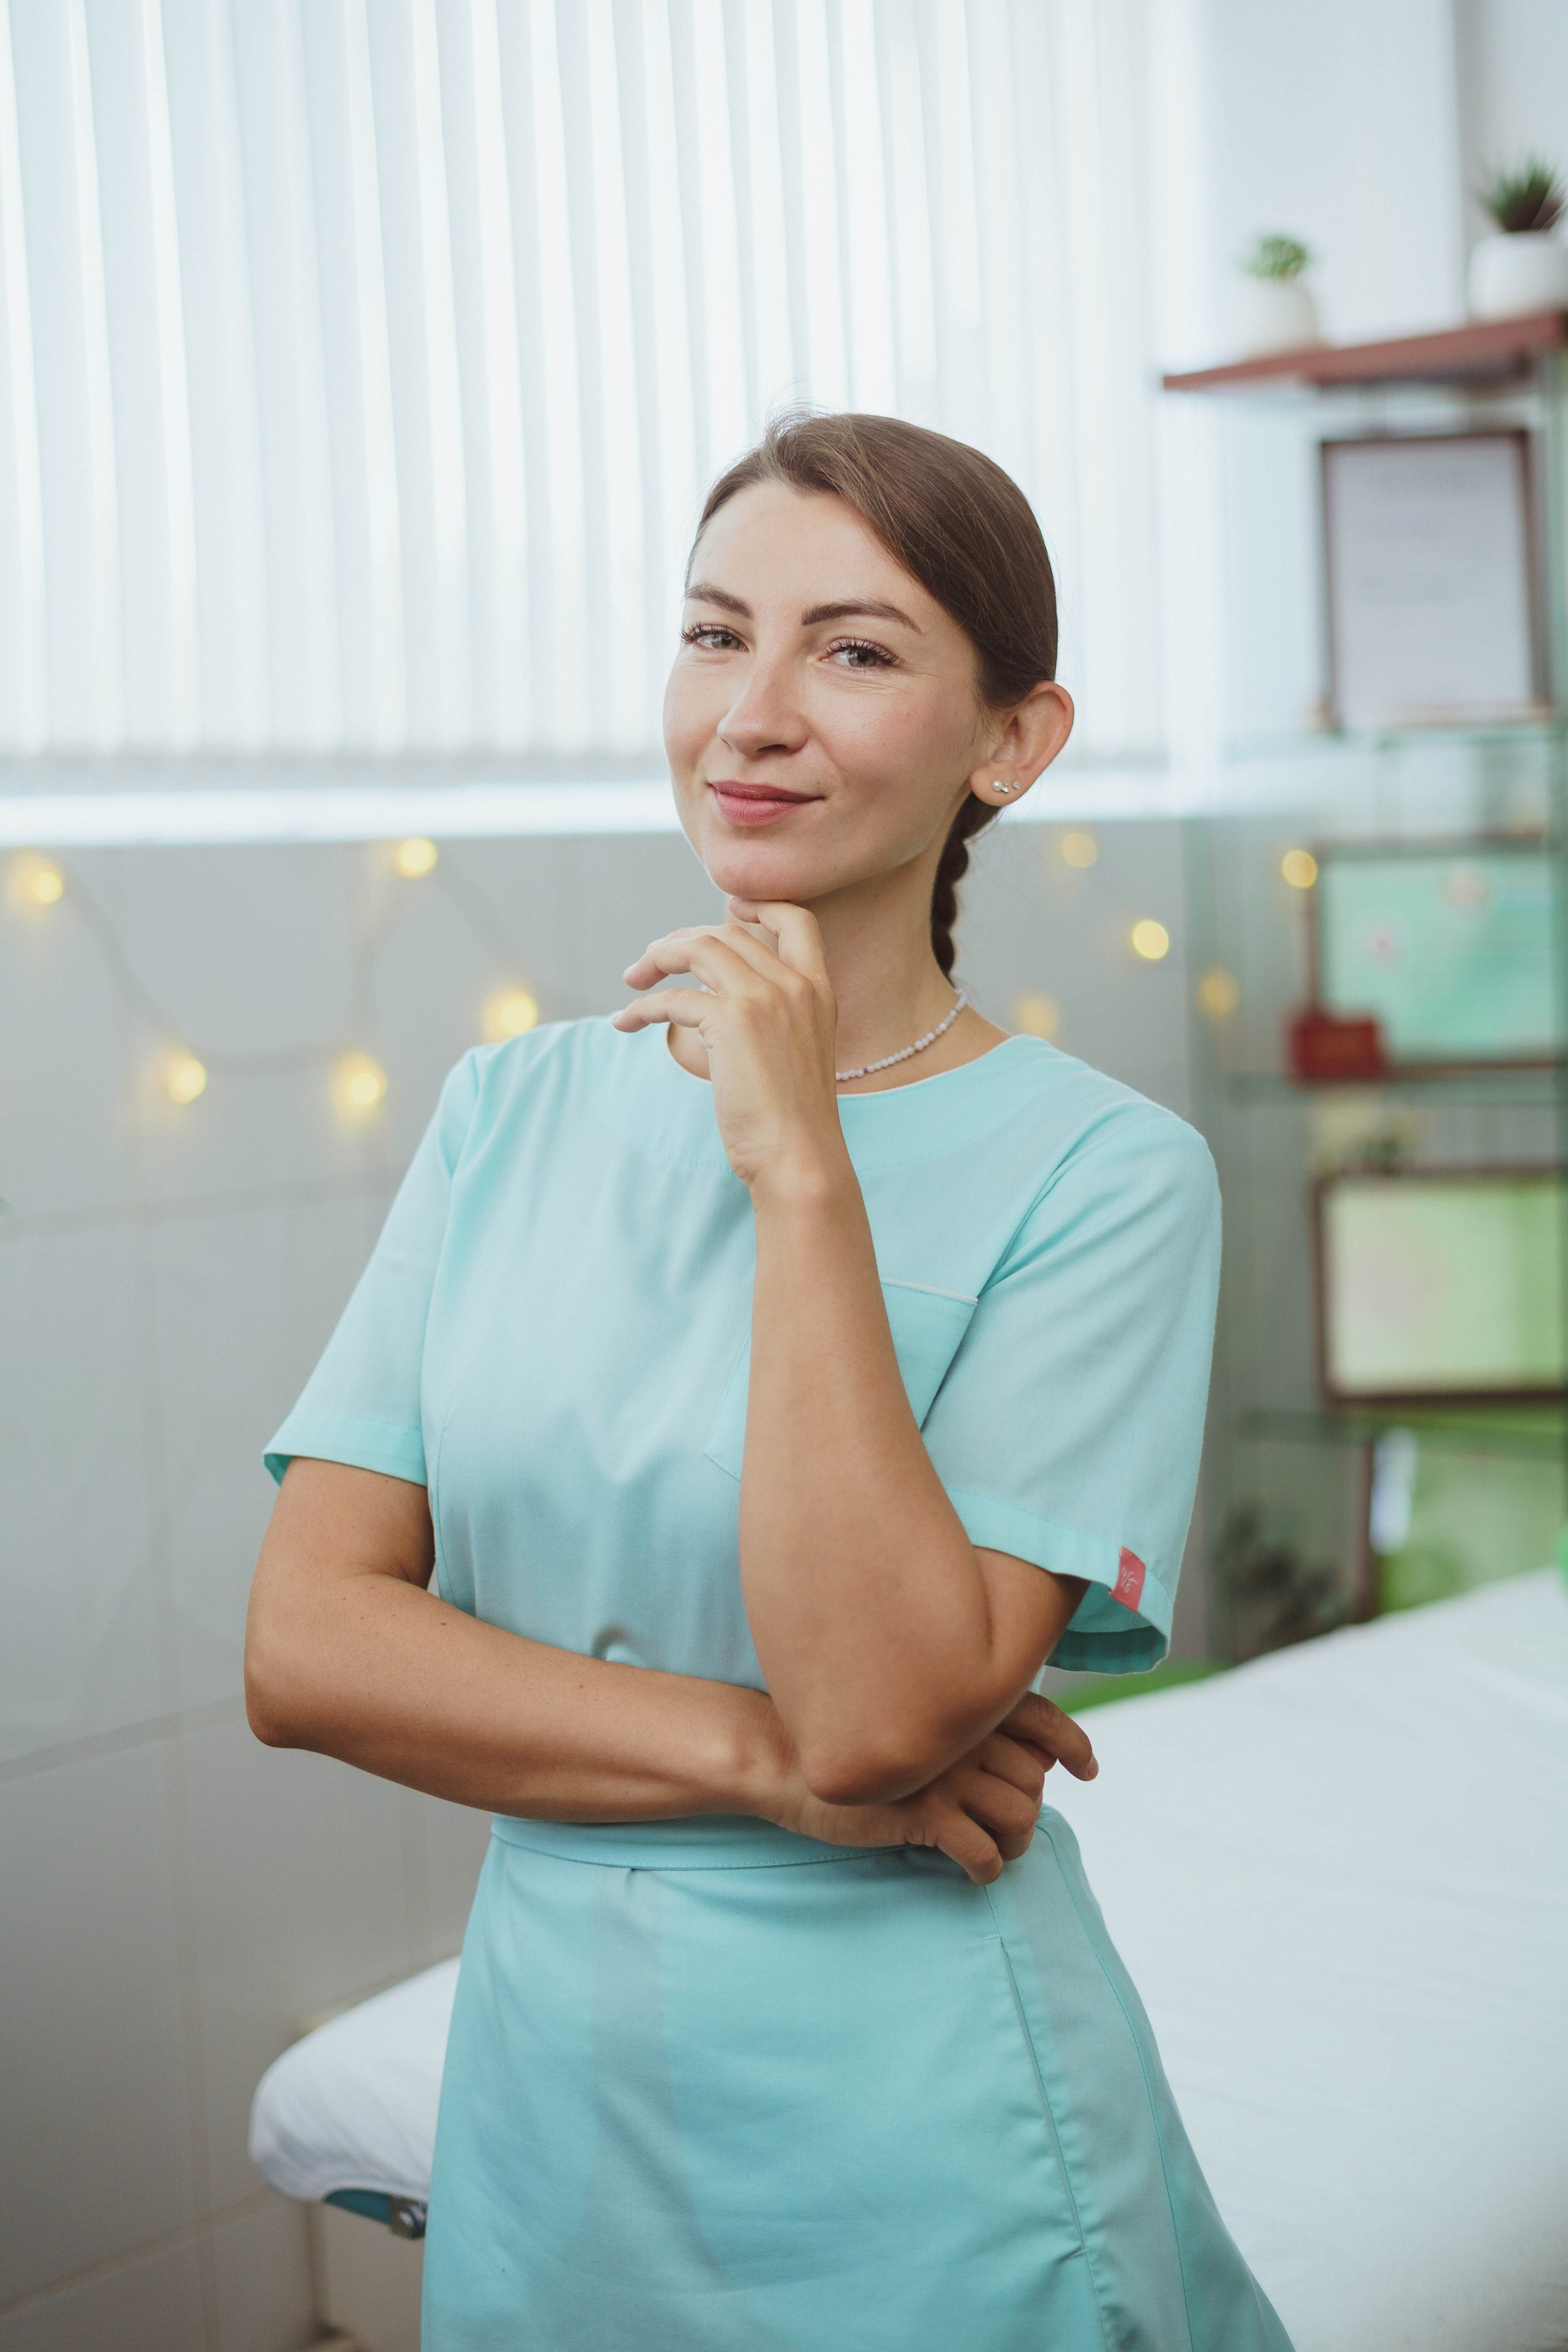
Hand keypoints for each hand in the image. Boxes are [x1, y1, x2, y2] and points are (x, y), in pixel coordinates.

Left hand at [613, 900, 843, 1191]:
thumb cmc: (792, 1123)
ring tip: (632, 978)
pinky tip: (625, 1022)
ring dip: (657, 958)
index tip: (728, 907)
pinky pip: (672, 997)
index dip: (760, 904)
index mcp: (819, 991)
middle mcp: (796, 985)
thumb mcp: (795, 1056)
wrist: (800, 1157)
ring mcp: (765, 999)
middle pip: (729, 932)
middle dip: (682, 940)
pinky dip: (642, 1007)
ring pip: (699, 948)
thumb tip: (717, 1008)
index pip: (798, 919)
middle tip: (649, 962)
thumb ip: (773, 1021)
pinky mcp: (732, 1021)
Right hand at [758, 1692, 1098, 1886]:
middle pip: (1033, 1778)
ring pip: (1019, 1815)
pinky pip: (982, 1850)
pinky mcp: (921, 1811)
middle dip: (1029, 1809)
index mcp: (961, 1700)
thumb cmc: (849, 1740)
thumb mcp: (911, 1718)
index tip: (1087, 1770)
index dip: (1074, 1745)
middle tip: (1007, 1828)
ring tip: (992, 1849)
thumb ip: (963, 1726)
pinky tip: (971, 1869)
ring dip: (1015, 1841)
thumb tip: (1024, 1758)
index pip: (1044, 1717)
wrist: (782, 1759)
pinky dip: (987, 1866)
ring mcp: (942, 1769)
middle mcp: (959, 1730)